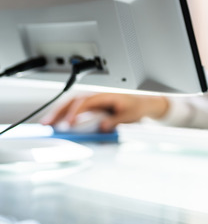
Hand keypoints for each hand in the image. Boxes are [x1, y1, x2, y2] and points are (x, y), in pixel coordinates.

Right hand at [42, 93, 168, 132]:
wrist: (144, 104)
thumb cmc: (137, 107)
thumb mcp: (129, 115)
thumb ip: (116, 121)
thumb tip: (102, 127)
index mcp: (106, 96)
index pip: (86, 102)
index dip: (76, 112)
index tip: (69, 123)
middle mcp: (97, 96)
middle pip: (74, 101)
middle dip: (60, 111)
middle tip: (48, 123)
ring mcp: (93, 101)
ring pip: (72, 104)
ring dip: (59, 113)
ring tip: (47, 124)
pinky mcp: (92, 107)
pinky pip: (75, 109)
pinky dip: (65, 115)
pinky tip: (57, 123)